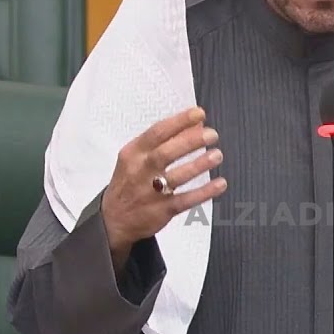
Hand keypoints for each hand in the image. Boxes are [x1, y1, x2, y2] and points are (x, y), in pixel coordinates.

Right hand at [101, 107, 226, 256]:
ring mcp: (150, 192)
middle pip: (165, 153)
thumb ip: (166, 140)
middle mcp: (140, 171)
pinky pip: (186, 200)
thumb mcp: (139, 157)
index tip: (198, 114)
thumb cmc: (130, 181)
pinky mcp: (161, 211)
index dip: (179, 122)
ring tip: (217, 155)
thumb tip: (197, 124)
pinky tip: (220, 184)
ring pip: (176, 177)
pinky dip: (204, 192)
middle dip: (190, 142)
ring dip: (199, 165)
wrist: (114, 219)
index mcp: (134, 153)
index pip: (157, 132)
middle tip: (212, 135)